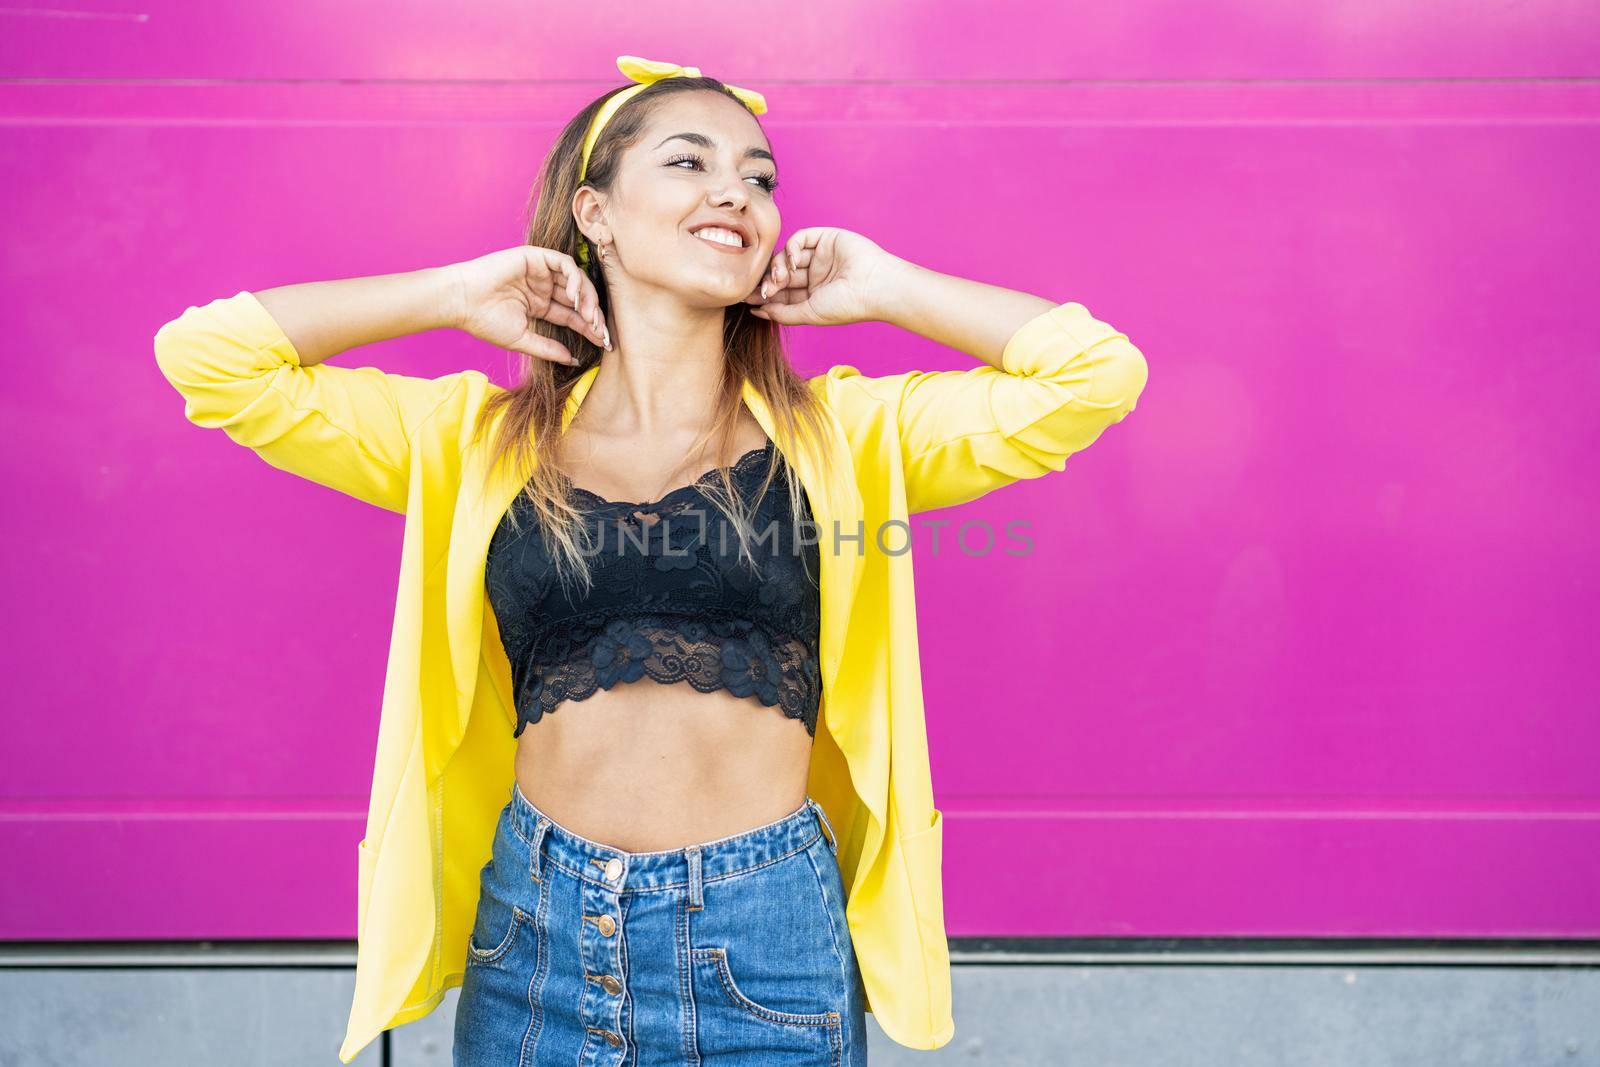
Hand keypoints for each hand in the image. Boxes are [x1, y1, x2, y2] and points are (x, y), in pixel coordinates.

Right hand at [443, 246, 609, 364]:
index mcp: (541, 306)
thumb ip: (548, 348)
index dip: (590, 328)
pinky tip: (576, 296)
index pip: (573, 316)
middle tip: (601, 331)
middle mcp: (544, 288)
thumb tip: (573, 360)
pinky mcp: (535, 257)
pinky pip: (564, 264)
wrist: (462, 302)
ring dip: (588, 297)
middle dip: (594, 314)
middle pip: (580, 298)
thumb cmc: (485, 322)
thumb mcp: (522, 340)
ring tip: (590, 315)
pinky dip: (575, 278)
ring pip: (577, 279)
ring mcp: (540, 272)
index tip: (604, 343)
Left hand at [744, 227, 902, 326]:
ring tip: (781, 278)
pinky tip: (794, 262)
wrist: (874, 286)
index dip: (765, 294)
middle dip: (769, 281)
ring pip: (787, 256)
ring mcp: (820, 256)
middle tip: (766, 289)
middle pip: (781, 273)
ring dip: (778, 266)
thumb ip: (782, 313)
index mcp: (813, 295)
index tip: (748, 298)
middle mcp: (815, 275)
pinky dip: (791, 248)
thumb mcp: (809, 314)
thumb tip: (756, 311)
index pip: (782, 292)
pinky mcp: (825, 238)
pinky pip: (799, 238)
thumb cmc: (846, 305)